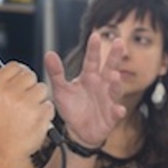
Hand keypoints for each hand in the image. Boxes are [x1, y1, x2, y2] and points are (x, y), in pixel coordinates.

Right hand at [0, 62, 54, 162]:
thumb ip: (3, 86)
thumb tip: (17, 73)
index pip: (14, 66)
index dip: (20, 72)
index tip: (22, 79)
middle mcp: (11, 93)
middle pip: (30, 75)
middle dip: (30, 86)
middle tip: (25, 100)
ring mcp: (26, 103)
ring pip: (42, 89)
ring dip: (39, 99)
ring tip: (28, 113)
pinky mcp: (40, 114)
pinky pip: (49, 105)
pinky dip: (45, 113)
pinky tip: (33, 122)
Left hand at [44, 32, 125, 147]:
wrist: (78, 131)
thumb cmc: (72, 108)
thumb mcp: (61, 90)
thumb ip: (56, 72)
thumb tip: (48, 54)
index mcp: (89, 77)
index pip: (92, 60)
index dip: (93, 49)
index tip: (95, 35)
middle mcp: (102, 85)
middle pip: (110, 68)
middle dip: (114, 57)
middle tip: (119, 43)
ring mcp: (108, 100)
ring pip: (115, 89)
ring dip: (116, 83)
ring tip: (115, 76)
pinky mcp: (111, 116)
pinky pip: (116, 113)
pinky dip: (118, 111)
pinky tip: (118, 109)